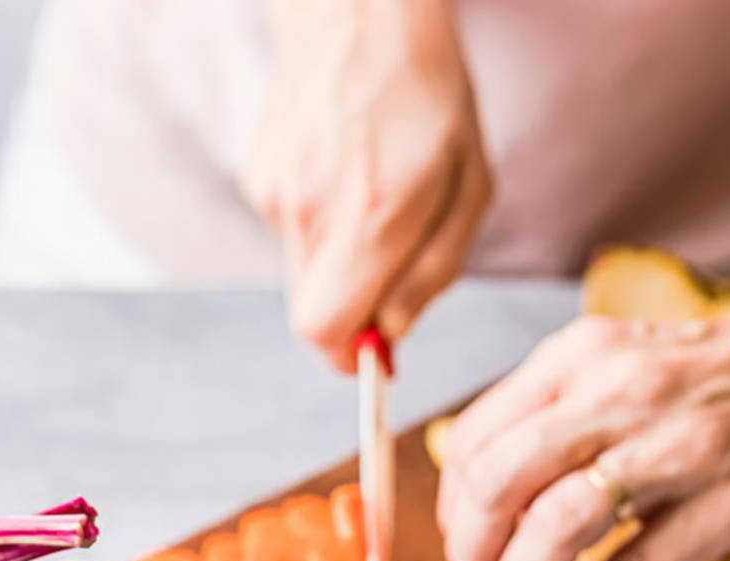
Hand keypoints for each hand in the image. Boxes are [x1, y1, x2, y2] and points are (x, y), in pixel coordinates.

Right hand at [244, 0, 492, 370]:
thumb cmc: (426, 91)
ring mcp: (276, 197)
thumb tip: (395, 330)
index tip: (379, 351)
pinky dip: (322, 227)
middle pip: (312, 316)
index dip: (351, 357)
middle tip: (393, 269)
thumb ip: (435, 268)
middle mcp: (312, 212)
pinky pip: (293, 237)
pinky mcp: (260, 182)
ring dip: (340, 265)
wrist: (356, 13)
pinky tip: (346, 175)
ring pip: (303, 277)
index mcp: (372, 213)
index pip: (326, 334)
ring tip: (376, 201)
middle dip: (353, 313)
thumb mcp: (469, 182)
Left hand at [437, 303, 729, 560]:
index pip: (473, 442)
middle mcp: (620, 393)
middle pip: (497, 484)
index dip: (453, 508)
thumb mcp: (618, 363)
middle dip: (472, 551)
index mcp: (579, 358)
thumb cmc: (714, 377)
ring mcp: (681, 447)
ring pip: (557, 526)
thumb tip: (477, 498)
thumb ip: (551, 416)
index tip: (467, 537)